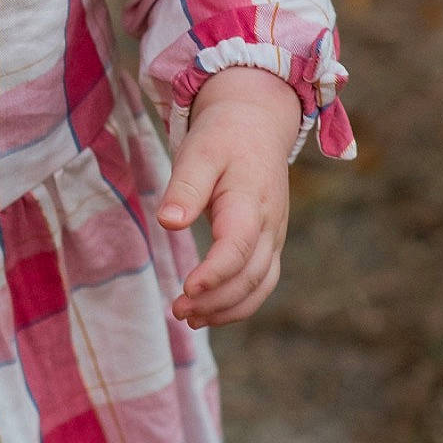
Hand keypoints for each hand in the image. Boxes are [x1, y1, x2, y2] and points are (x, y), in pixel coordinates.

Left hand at [155, 69, 302, 328]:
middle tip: (177, 310)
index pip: (238, 247)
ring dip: (227, 309)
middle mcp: (269, 225)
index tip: (187, 289)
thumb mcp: (198, 152)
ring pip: (260, 286)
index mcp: (250, 201)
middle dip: (215, 300)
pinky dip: (238, 303)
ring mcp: (273, 237)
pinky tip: (207, 313)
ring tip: (188, 318)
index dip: (215, 273)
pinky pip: (261, 282)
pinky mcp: (269, 243)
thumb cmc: (223, 138)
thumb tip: (168, 223)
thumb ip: (185, 188)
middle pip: (251, 276)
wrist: (257, 124)